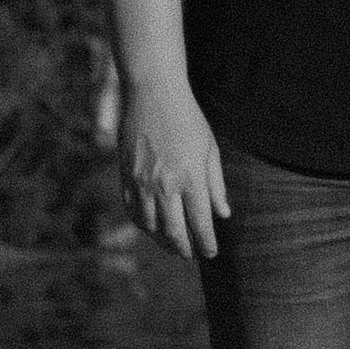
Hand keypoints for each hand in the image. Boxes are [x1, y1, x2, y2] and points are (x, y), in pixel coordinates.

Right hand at [117, 72, 228, 260]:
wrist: (153, 93)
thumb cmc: (188, 118)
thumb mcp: (210, 149)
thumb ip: (215, 185)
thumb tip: (223, 214)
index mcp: (191, 179)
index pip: (200, 224)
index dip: (206, 243)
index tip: (211, 253)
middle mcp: (166, 185)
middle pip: (174, 232)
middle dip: (184, 249)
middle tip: (192, 255)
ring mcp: (142, 183)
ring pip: (151, 226)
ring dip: (163, 241)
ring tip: (173, 245)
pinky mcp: (126, 176)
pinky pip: (133, 211)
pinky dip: (143, 225)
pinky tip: (152, 227)